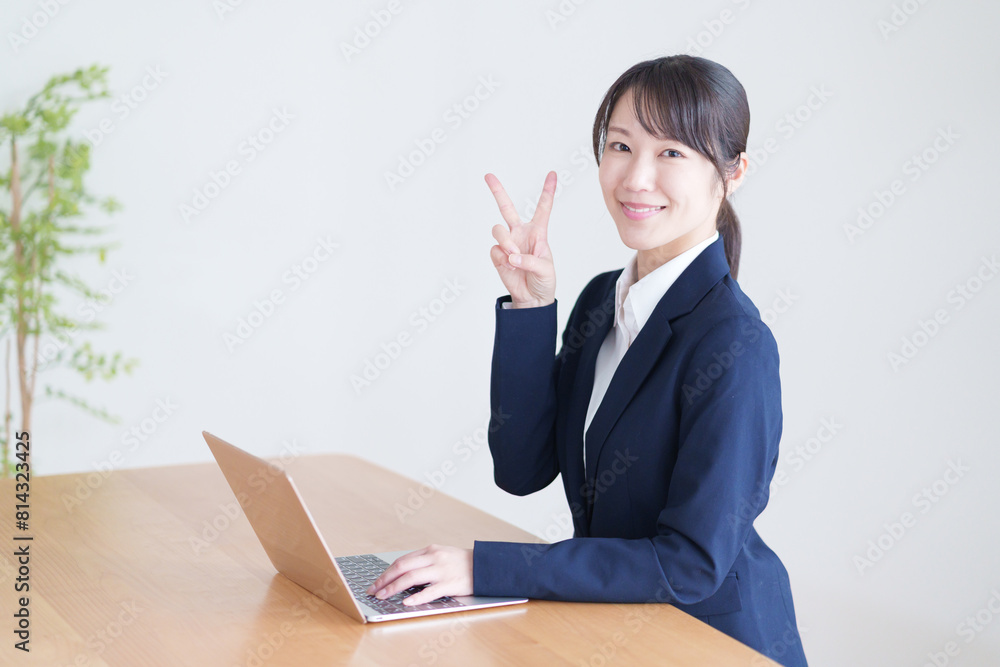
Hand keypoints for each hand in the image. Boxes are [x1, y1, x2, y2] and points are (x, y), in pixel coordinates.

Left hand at [365, 544, 472, 605]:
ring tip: (383, 596)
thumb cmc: (461, 563)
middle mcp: (434, 558)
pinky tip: (407, 602)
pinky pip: (430, 591)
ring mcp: (442, 570)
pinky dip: (417, 597)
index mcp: (430, 550)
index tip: (376, 583)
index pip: (402, 561)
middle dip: (385, 579)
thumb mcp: (441, 555)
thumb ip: (424, 561)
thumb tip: (402, 574)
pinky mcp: (451, 583)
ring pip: (412, 577)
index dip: (386, 573)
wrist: (486, 565)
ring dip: (394, 587)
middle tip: (373, 590)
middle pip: (402, 567)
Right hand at [487, 170, 556, 307]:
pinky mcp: (498, 256)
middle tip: (488, 175)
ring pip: (498, 230)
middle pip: (506, 207)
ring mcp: (508, 244)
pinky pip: (495, 250)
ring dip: (505, 242)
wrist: (532, 299)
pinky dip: (501, 258)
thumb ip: (530, 260)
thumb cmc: (544, 281)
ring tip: (513, 255)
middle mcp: (521, 234)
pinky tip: (509, 266)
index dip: (547, 191)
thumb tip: (511, 256)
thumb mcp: (545, 269)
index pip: (543, 208)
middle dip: (497, 191)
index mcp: (538, 232)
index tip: (552, 174)